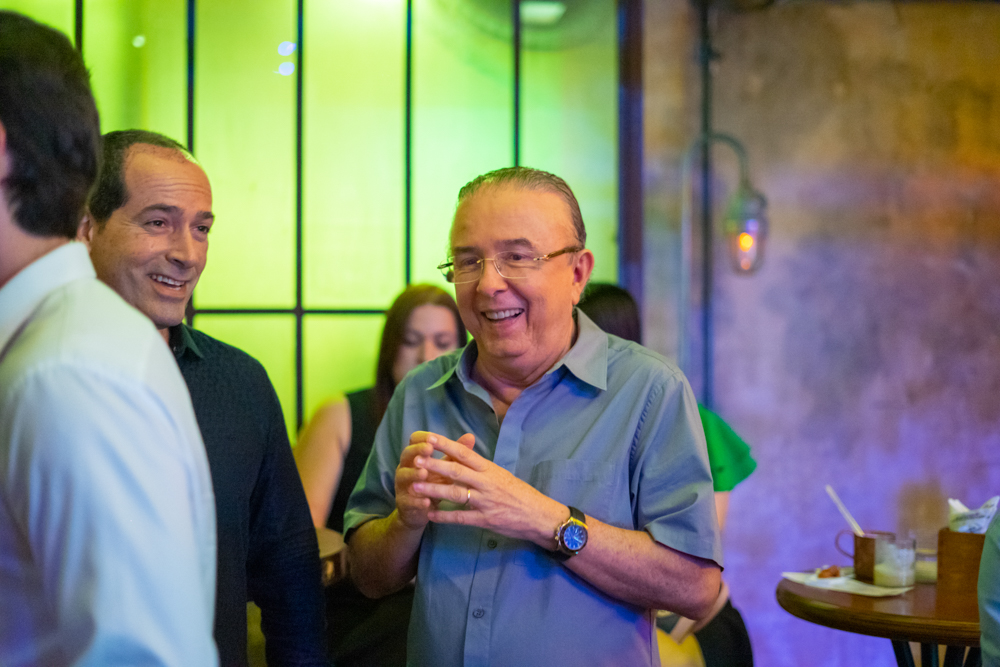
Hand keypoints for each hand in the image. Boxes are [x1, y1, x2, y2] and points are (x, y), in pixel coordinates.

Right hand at [393, 431, 473, 529]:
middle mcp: (405, 467)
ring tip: (424, 473)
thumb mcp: (445, 467)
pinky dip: (417, 500)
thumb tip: (471, 436)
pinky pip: (408, 500)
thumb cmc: (434, 483)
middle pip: (406, 455)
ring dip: (413, 474)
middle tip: (428, 449)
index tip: (433, 437)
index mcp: (415, 456)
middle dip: (417, 451)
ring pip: (403, 476)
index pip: (414, 441)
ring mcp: (402, 485)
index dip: (422, 438)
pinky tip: (426, 501)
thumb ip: (455, 453)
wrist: (421, 509)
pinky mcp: (403, 503)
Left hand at [412, 434, 565, 547]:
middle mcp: (486, 482)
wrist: (539, 515)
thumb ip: (480, 467)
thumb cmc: (518, 493)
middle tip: (415, 459)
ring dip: (434, 490)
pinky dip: (445, 516)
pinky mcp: (486, 520)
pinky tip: (430, 514)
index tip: (428, 437)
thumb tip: (460, 455)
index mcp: (489, 469)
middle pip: (457, 471)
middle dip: (434, 465)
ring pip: (456, 494)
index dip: (445, 445)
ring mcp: (486, 502)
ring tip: (415, 487)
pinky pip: (462, 518)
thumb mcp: (500, 475)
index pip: (464, 453)